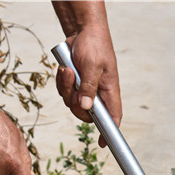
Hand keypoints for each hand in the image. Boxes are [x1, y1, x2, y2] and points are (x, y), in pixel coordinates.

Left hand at [55, 30, 121, 146]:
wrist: (82, 30)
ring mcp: (85, 89)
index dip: (109, 132)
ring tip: (68, 70)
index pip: (113, 117)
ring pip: (71, 102)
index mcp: (109, 91)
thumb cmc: (94, 45)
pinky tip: (64, 69)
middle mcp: (98, 93)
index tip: (103, 144)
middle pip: (85, 114)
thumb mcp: (93, 66)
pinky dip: (61, 82)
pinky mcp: (75, 83)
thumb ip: (89, 88)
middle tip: (73, 86)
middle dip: (74, 104)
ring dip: (66, 88)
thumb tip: (85, 108)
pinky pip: (64, 92)